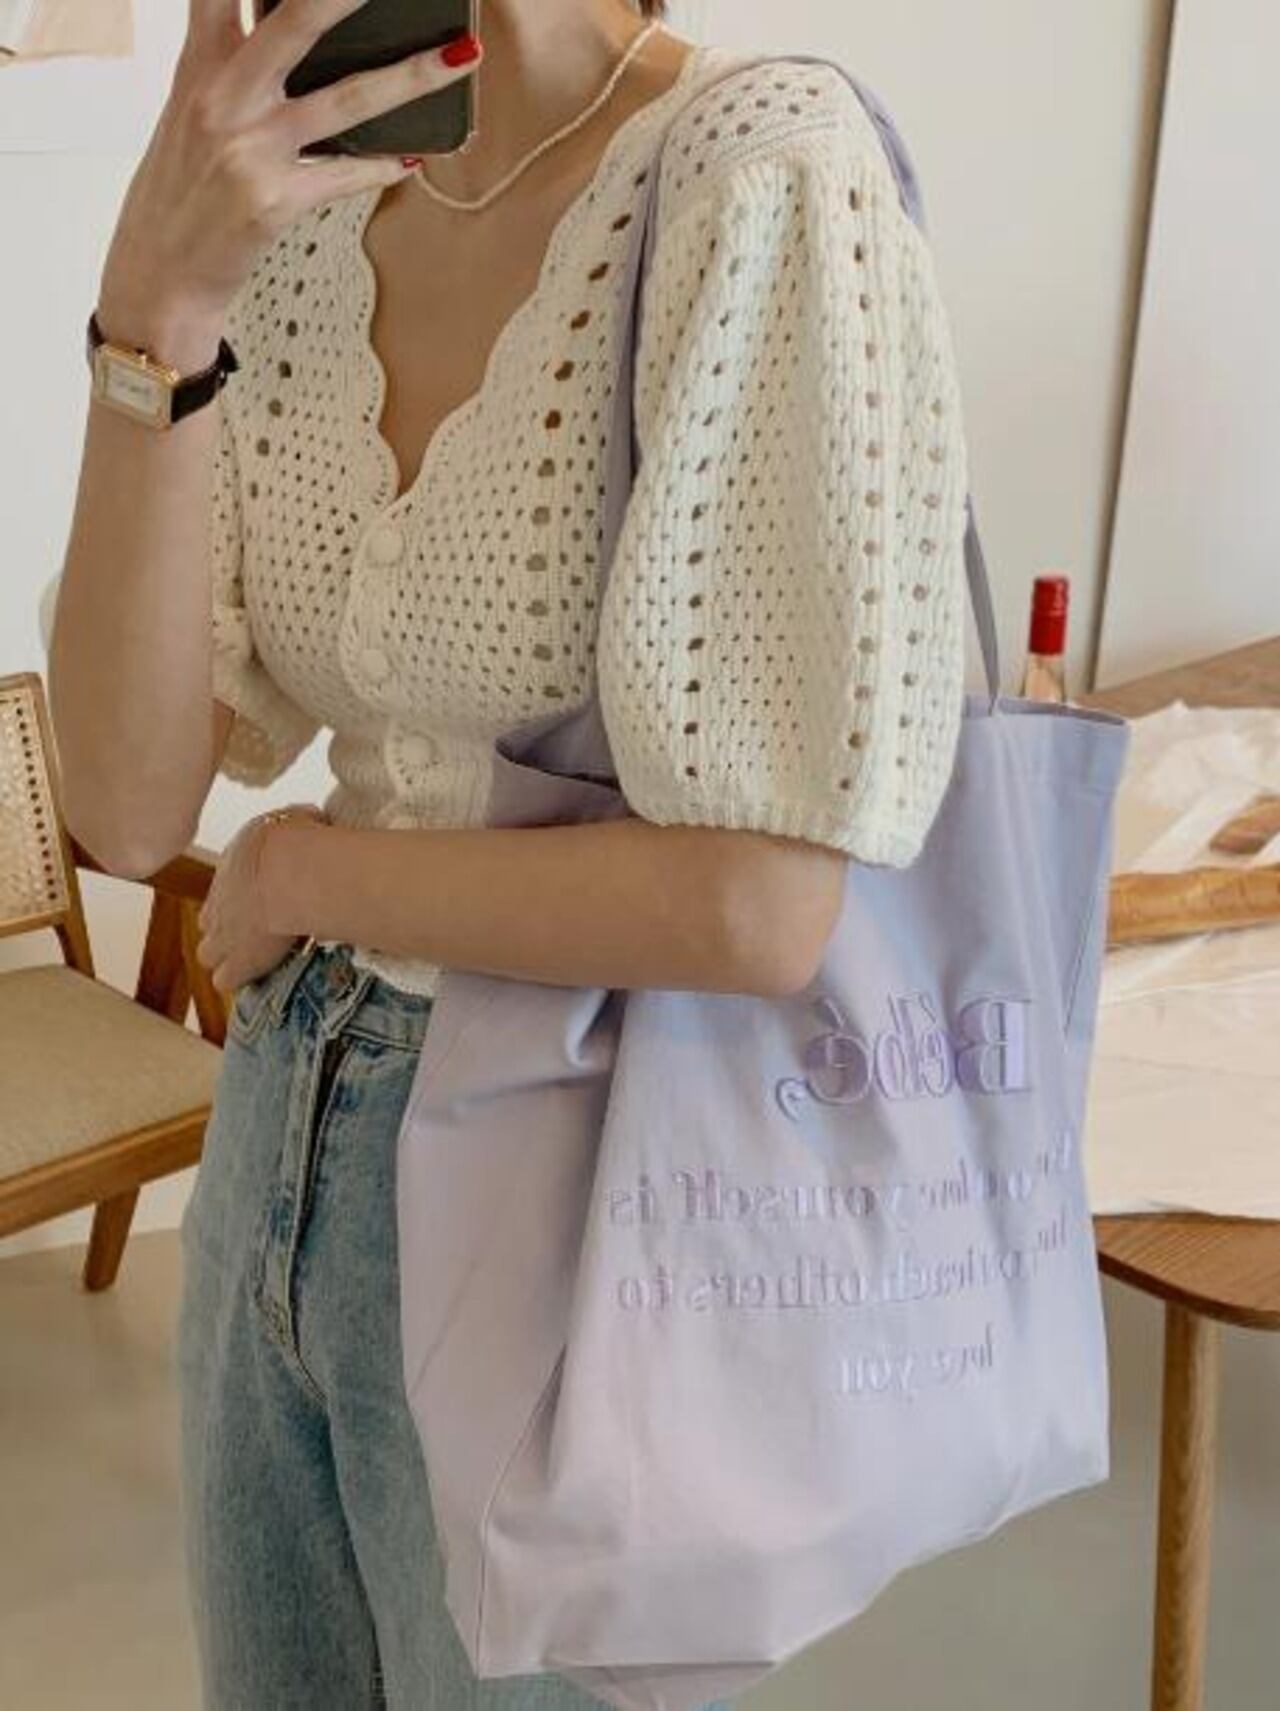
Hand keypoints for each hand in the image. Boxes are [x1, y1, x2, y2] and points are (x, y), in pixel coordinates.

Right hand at [99, 0, 482, 333]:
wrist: (159, 275)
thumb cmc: (179, 192)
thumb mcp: (191, 109)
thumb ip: (230, 61)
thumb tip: (288, 25)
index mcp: (200, 65)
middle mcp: (224, 97)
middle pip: (295, 21)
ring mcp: (252, 149)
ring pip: (346, 100)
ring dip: (412, 77)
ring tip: (462, 56)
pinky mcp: (273, 202)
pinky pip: (345, 176)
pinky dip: (384, 166)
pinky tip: (414, 157)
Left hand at [197, 802, 326, 993]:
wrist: (290, 872)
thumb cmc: (295, 841)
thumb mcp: (297, 818)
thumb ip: (300, 821)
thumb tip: (314, 817)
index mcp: (232, 867)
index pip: (224, 889)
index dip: (240, 898)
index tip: (261, 900)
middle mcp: (218, 901)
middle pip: (207, 923)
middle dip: (225, 930)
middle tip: (253, 933)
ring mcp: (223, 934)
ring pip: (207, 954)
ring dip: (226, 958)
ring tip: (252, 960)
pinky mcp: (237, 962)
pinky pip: (226, 980)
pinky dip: (238, 980)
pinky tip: (257, 977)